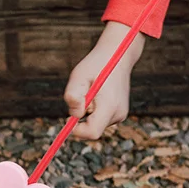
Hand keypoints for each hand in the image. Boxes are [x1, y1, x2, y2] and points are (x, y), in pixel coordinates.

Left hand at [63, 21, 145, 140]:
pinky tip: (98, 92)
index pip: (92, 132)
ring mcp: (121, 114)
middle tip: (80, 95)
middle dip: (82, 118)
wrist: (117, 55)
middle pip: (93, 129)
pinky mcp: (120, 112)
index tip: (67, 119)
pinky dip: (95, 110)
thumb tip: (73, 116)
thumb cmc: (95, 64)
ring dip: (88, 112)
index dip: (77, 131)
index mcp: (109, 106)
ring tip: (91, 90)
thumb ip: (73, 95)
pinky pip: (101, 118)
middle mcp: (118, 114)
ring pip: (97, 123)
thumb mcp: (79, 75)